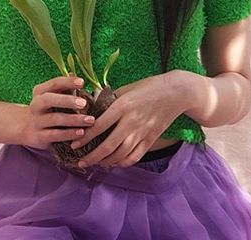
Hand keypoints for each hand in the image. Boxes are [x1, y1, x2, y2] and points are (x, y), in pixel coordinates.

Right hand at [20, 75, 95, 149]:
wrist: (28, 128)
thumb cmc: (48, 108)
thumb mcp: (53, 96)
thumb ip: (65, 88)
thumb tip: (77, 77)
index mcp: (40, 91)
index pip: (54, 83)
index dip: (68, 82)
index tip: (82, 82)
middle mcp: (36, 105)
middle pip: (49, 100)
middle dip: (67, 100)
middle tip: (84, 103)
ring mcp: (37, 121)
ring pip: (55, 119)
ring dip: (74, 120)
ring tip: (90, 120)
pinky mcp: (39, 136)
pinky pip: (55, 135)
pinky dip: (69, 134)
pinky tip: (81, 133)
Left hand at [69, 73, 183, 167]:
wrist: (176, 93)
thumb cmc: (149, 87)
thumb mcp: (127, 88)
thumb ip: (110, 99)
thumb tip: (92, 107)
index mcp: (122, 106)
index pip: (99, 125)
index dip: (85, 137)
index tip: (75, 144)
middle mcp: (131, 122)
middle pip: (108, 146)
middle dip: (92, 156)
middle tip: (80, 162)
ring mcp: (142, 133)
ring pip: (120, 155)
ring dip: (105, 162)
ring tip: (95, 163)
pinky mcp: (151, 140)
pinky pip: (134, 157)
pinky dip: (122, 163)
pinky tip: (114, 162)